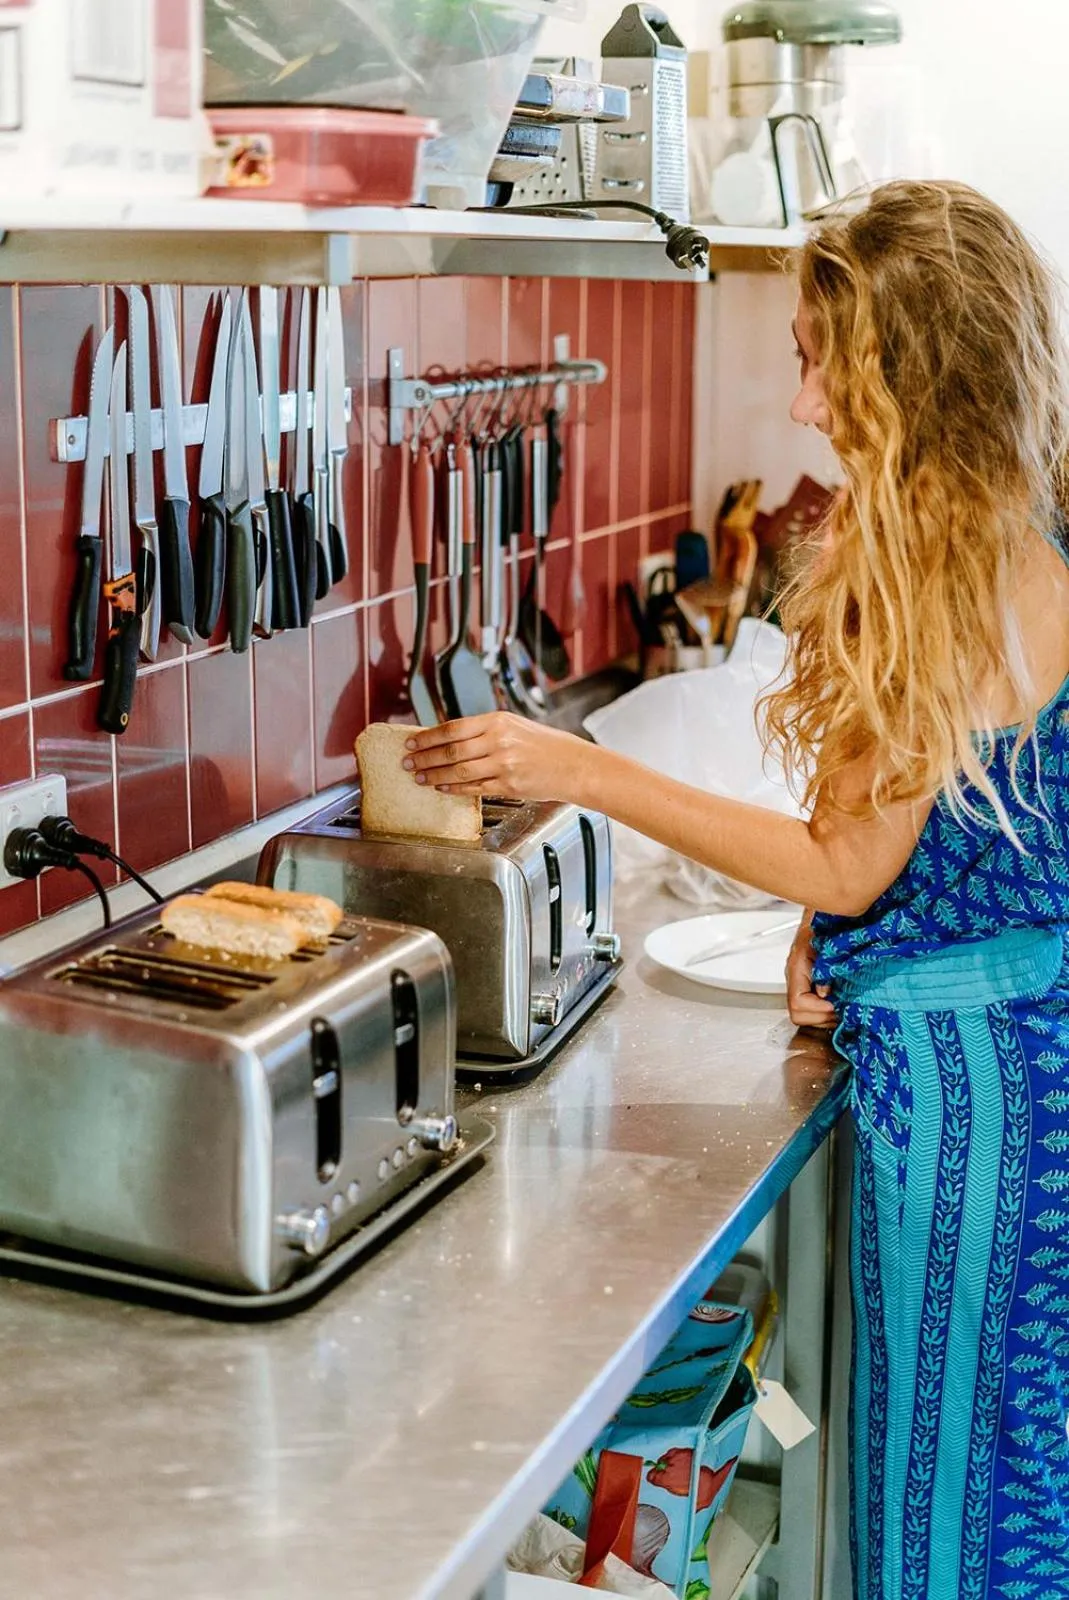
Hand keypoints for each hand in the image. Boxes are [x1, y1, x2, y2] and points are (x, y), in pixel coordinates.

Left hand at [403, 712, 591, 800]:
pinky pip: (473, 788)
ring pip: (458, 771)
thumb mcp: (515, 726)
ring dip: (434, 775)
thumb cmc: (547, 746)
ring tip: (419, 777)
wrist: (574, 765)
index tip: (411, 742)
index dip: (428, 737)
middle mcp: (499, 741)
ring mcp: (503, 764)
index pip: (452, 728)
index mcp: (498, 721)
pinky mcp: (508, 785)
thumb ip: (486, 731)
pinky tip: (442, 788)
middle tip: (407, 762)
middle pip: (450, 750)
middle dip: (424, 757)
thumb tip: (451, 738)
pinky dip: (454, 789)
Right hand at [786, 912, 835, 1030]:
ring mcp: (800, 983)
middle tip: (841, 1009)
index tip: (834, 1004)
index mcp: (797, 967)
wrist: (824, 913)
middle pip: (799, 1015)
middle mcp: (795, 978)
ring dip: (826, 1015)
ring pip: (806, 1015)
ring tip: (842, 1005)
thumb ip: (826, 966)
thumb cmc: (826, 923)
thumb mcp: (830, 942)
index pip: (797, 1003)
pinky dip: (828, 1009)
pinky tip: (840, 1001)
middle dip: (822, 1017)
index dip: (817, 1008)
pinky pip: (813, 1007)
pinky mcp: (809, 984)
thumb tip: (826, 992)